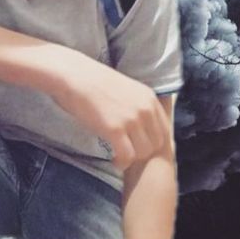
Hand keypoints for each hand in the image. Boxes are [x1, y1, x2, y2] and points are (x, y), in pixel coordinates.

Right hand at [49, 50, 169, 170]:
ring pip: (144, 152)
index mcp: (150, 98)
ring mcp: (132, 119)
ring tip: (120, 158)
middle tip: (128, 153)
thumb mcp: (126, 89)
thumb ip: (137, 104)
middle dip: (143, 152)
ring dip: (133, 159)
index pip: (164, 130)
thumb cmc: (93, 82)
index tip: (138, 145)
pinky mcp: (115, 129)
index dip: (152, 142)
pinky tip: (114, 160)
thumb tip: (139, 123)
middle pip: (157, 144)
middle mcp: (146, 108)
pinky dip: (122, 162)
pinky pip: (127, 155)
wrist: (74, 76)